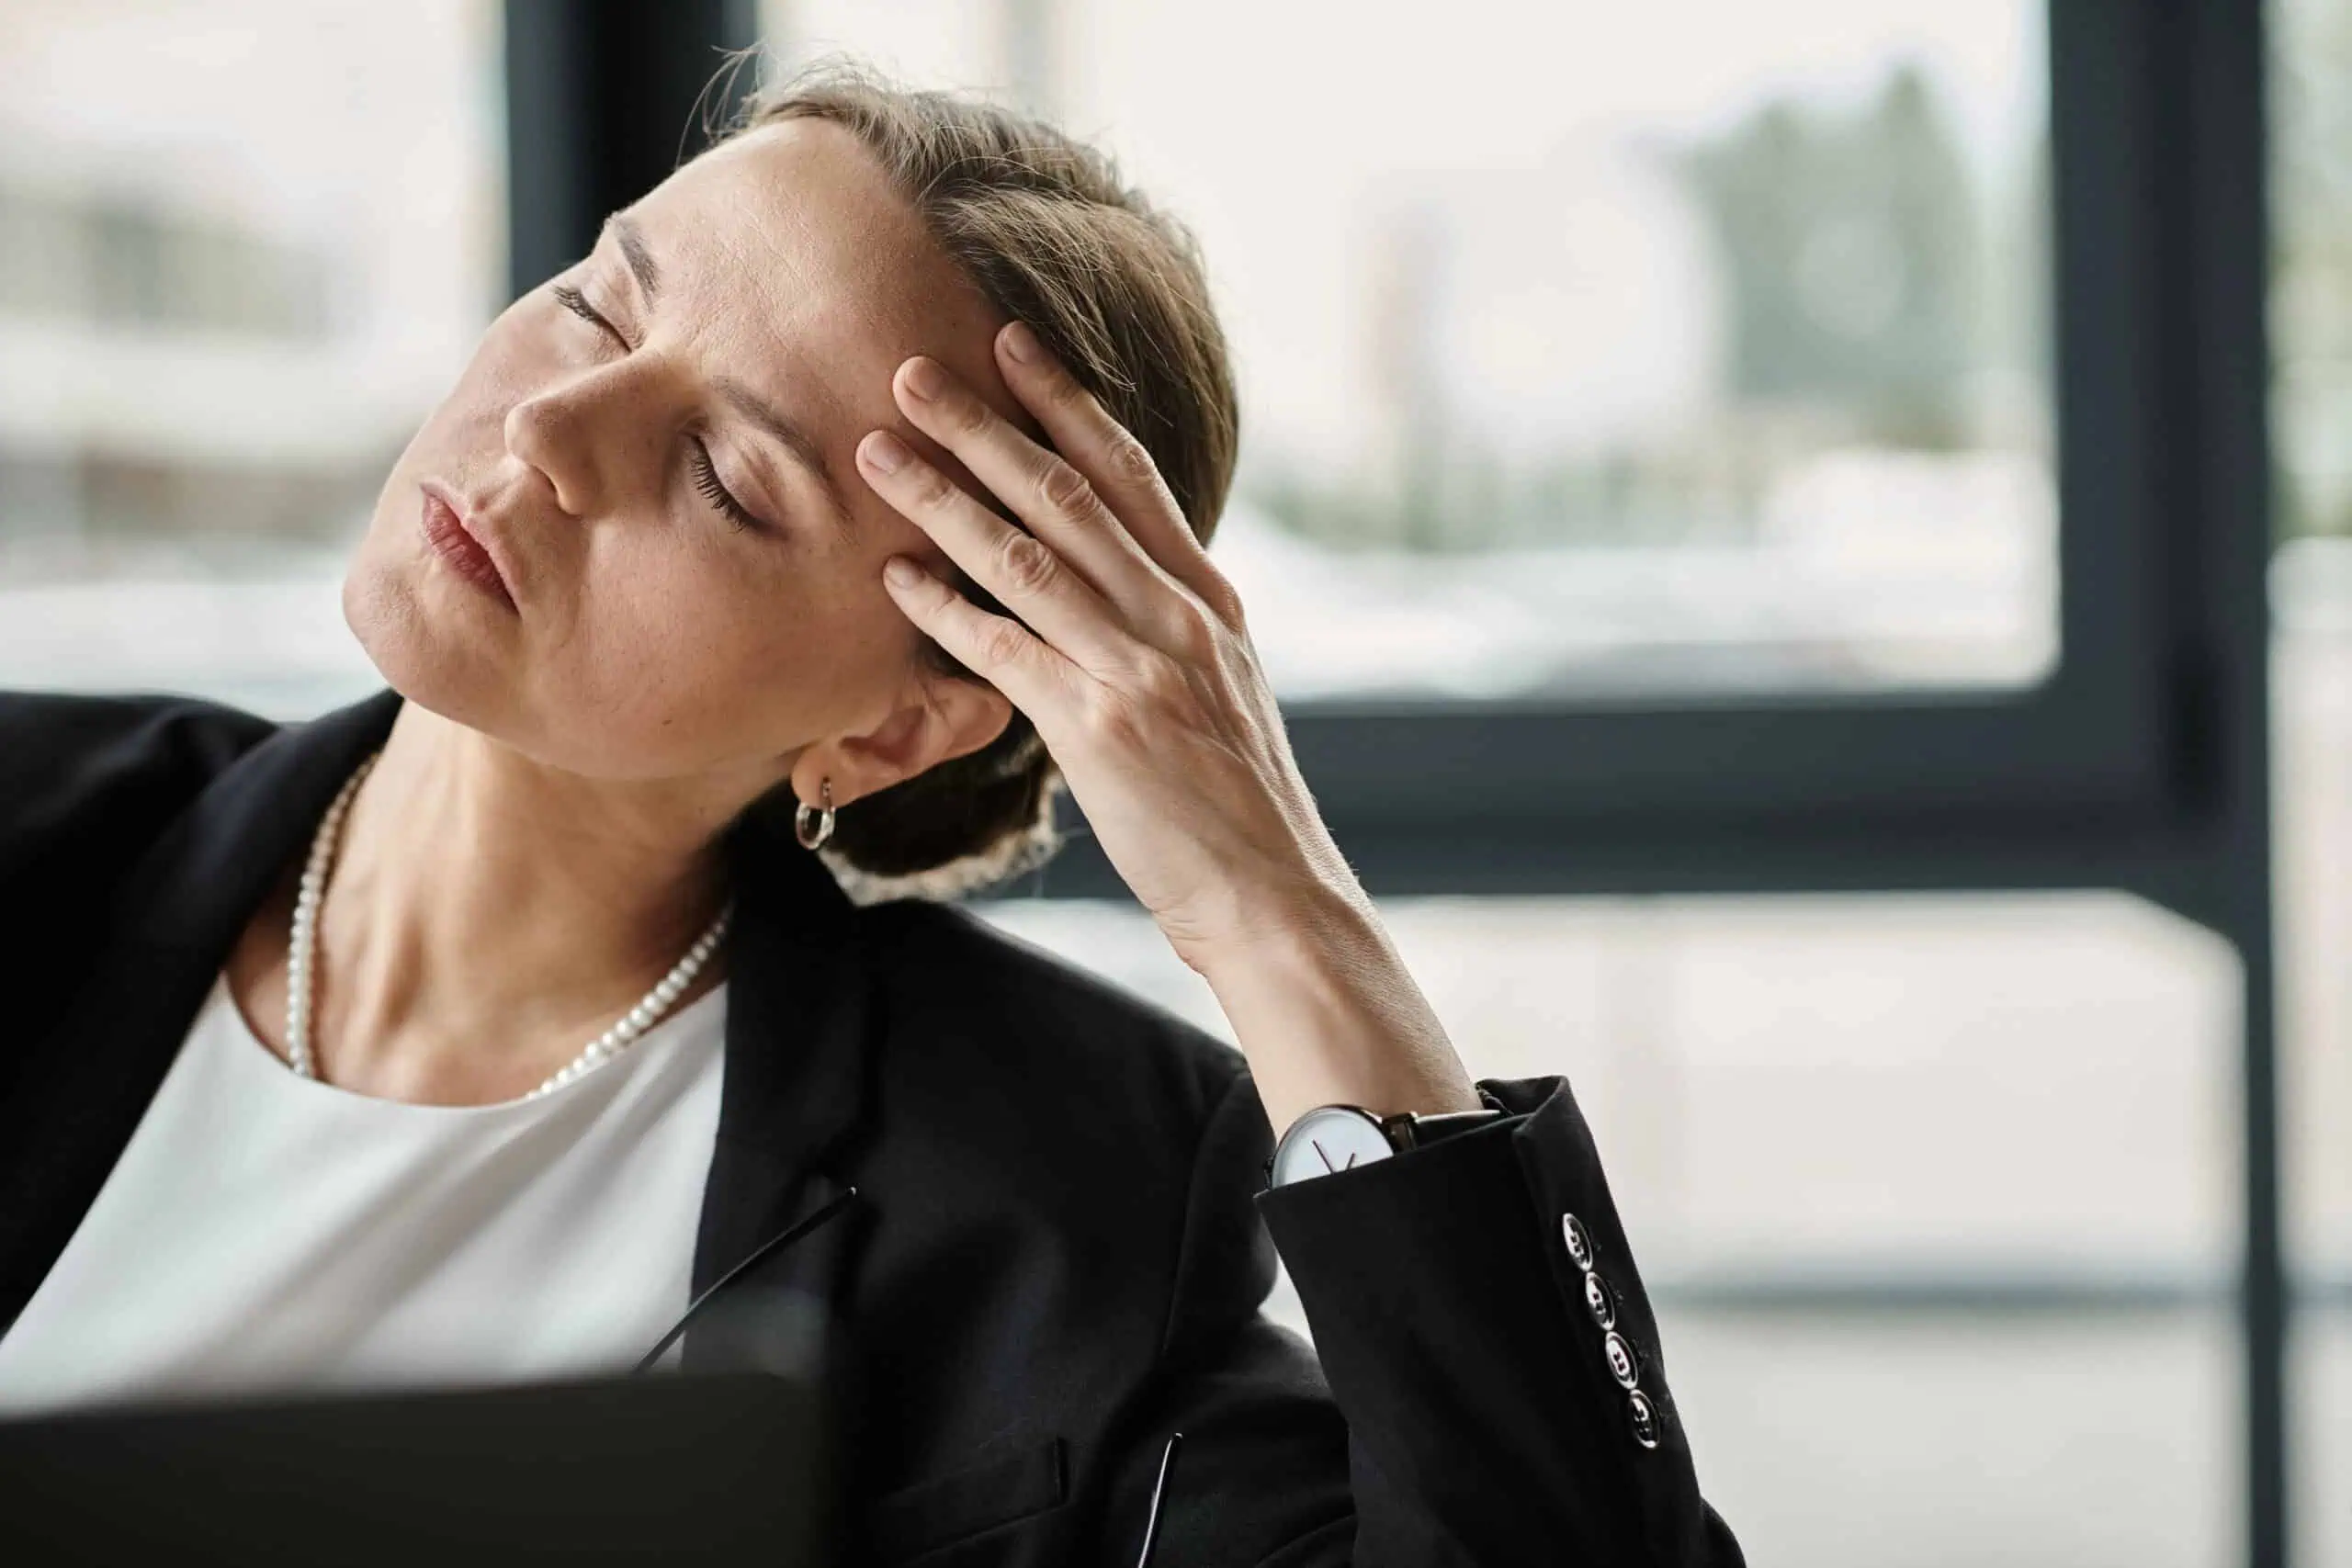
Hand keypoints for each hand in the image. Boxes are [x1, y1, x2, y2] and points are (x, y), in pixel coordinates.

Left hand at [856, 324, 1355, 968]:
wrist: (1271, 892)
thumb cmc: (1238, 802)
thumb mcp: (1224, 686)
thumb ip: (1170, 623)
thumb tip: (1117, 580)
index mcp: (1207, 597)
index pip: (1130, 473)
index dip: (1067, 403)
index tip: (1014, 341)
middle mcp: (1174, 615)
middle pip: (1067, 494)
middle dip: (983, 426)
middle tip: (911, 371)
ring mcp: (1137, 666)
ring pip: (1026, 558)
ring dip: (943, 499)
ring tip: (878, 453)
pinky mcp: (1098, 727)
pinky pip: (1005, 650)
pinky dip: (946, 609)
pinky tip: (895, 578)